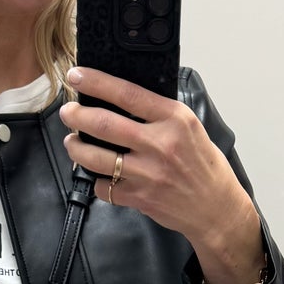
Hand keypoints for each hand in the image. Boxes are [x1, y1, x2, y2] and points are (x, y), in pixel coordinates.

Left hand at [59, 67, 262, 282]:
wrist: (216, 207)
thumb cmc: (203, 165)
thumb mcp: (190, 127)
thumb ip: (159, 112)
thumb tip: (123, 97)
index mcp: (173, 119)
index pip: (127, 93)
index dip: (96, 82)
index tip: (77, 76)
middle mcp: (159, 144)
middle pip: (103, 124)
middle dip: (76, 115)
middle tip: (67, 111)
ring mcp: (147, 173)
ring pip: (95, 157)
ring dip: (76, 147)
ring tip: (72, 141)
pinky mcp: (139, 198)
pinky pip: (104, 186)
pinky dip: (97, 180)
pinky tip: (99, 174)